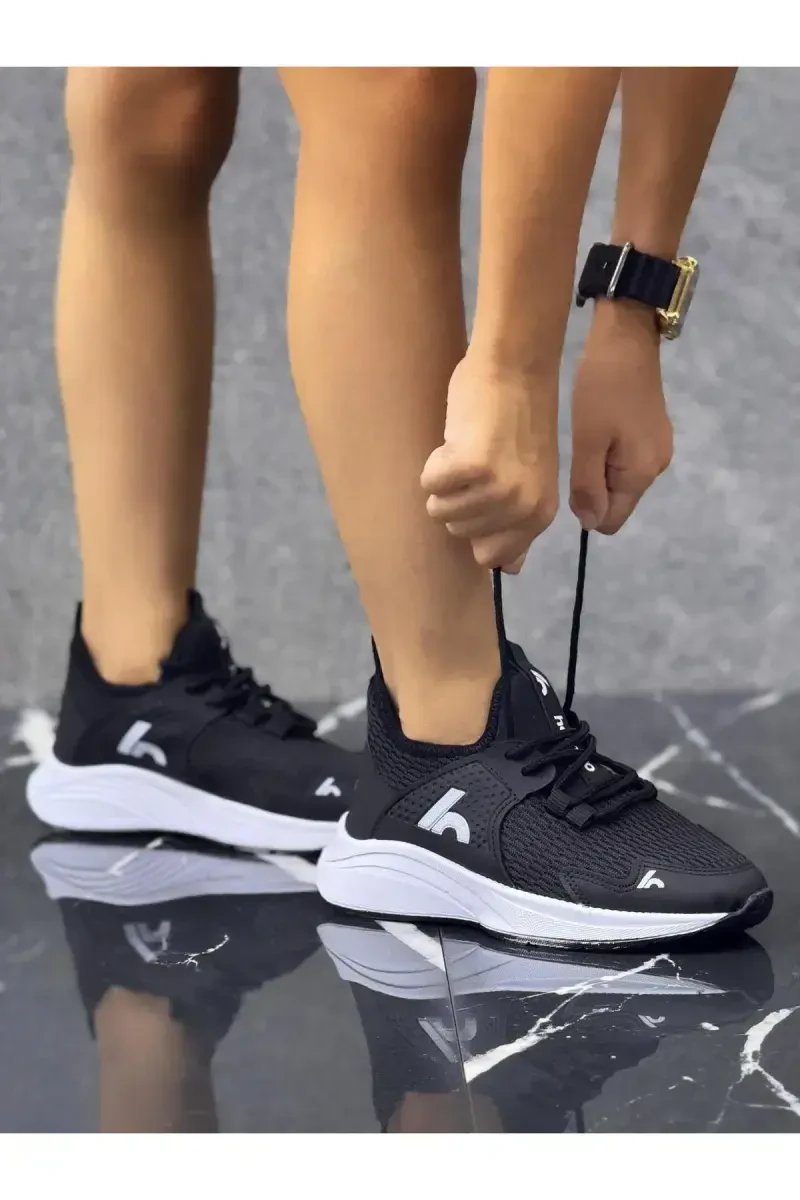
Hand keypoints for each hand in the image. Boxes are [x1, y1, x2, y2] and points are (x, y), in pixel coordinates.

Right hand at [421, 355, 558, 572]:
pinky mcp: (470, 467)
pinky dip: (435, 460)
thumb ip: (520, 526)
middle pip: (459, 532)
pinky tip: (458, 439)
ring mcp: (498, 489)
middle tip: (479, 462)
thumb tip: (509, 570)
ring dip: (445, 479)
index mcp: (540, 515)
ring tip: (469, 448)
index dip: (475, 525)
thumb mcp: (531, 479)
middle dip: (459, 499)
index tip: (484, 494)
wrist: (516, 366)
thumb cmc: (520, 418)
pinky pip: (429, 482)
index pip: (488, 558)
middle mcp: (522, 508)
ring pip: (440, 509)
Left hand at [570, 303, 672, 534]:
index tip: (571, 480)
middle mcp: (656, 468)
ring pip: (618, 480)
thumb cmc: (603, 388)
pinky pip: (624, 460)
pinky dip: (607, 453)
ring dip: (598, 468)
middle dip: (593, 488)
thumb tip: (590, 524)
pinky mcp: (652, 433)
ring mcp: (656, 450)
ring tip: (585, 438)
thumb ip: (587, 486)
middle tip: (576, 453)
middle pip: (617, 501)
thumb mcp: (588, 440)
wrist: (627, 338)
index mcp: (642, 474)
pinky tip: (597, 428)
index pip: (612, 520)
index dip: (587, 510)